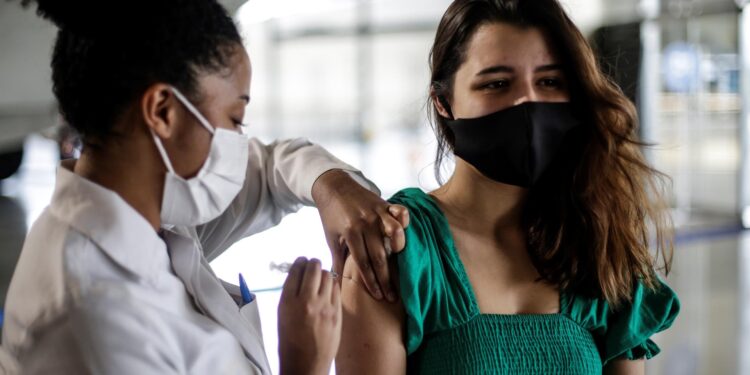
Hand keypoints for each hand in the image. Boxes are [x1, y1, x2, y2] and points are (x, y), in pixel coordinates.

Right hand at [278, 257, 340, 374]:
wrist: (306, 363)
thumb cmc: (290, 340)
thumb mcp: (282, 314)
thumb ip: (290, 293)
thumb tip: (299, 274)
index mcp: (288, 302)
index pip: (296, 270)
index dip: (299, 262)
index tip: (301, 262)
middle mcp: (306, 301)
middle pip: (313, 268)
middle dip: (312, 264)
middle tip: (312, 267)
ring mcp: (324, 307)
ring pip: (327, 275)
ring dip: (323, 274)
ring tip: (319, 280)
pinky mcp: (336, 313)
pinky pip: (336, 288)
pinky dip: (331, 286)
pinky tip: (327, 291)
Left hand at [312, 169, 409, 301]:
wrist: (333, 186)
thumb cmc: (331, 215)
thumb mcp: (331, 237)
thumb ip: (337, 260)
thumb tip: (335, 282)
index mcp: (350, 233)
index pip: (364, 263)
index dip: (372, 282)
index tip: (379, 296)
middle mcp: (366, 224)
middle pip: (380, 256)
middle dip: (386, 278)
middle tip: (393, 295)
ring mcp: (377, 213)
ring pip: (394, 234)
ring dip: (399, 249)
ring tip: (400, 263)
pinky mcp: (384, 204)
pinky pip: (400, 212)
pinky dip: (404, 221)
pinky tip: (404, 232)